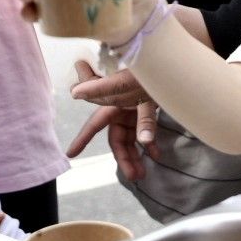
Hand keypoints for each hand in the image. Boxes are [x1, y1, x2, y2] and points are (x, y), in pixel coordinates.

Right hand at [66, 60, 160, 181]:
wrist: (170, 63)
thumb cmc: (152, 74)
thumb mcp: (148, 95)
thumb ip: (143, 117)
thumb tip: (142, 141)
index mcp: (114, 103)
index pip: (95, 124)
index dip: (82, 139)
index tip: (71, 154)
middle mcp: (120, 108)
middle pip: (117, 139)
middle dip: (124, 159)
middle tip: (135, 177)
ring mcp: (132, 110)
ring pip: (130, 138)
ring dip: (136, 155)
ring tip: (143, 173)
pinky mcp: (144, 110)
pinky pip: (143, 132)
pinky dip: (149, 144)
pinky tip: (156, 156)